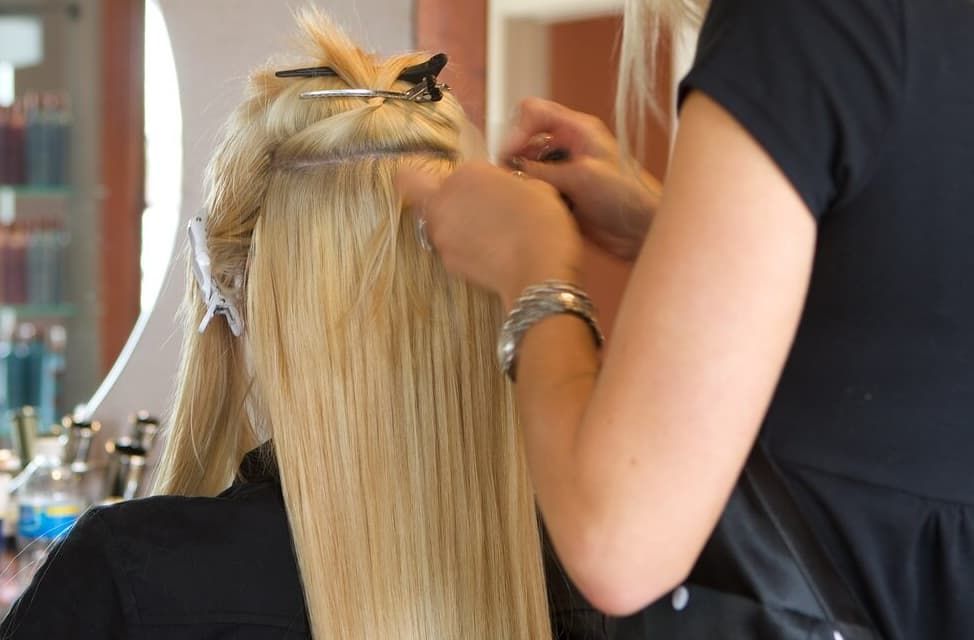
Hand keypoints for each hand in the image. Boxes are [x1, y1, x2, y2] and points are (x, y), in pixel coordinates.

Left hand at [395, 162, 583, 308]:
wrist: (540, 269)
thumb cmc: (542, 222)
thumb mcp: (532, 184)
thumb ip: (505, 180)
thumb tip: (501, 186)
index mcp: (465, 175)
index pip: (436, 168)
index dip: (448, 175)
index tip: (468, 183)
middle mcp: (444, 202)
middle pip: (419, 193)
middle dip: (437, 197)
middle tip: (467, 206)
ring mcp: (441, 235)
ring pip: (433, 223)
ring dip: (450, 224)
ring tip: (483, 233)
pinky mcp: (447, 262)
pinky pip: (448, 248)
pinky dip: (461, 248)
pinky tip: (488, 253)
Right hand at [502, 98, 660, 260]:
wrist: (641, 231)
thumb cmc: (627, 196)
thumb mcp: (582, 176)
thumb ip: (542, 171)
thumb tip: (510, 169)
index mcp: (577, 129)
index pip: (533, 112)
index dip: (517, 129)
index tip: (510, 154)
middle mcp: (567, 146)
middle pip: (525, 141)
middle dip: (514, 158)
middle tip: (512, 177)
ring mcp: (562, 172)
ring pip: (526, 168)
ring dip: (521, 180)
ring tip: (525, 195)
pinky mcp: (560, 196)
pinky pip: (533, 192)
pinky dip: (528, 198)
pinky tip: (534, 209)